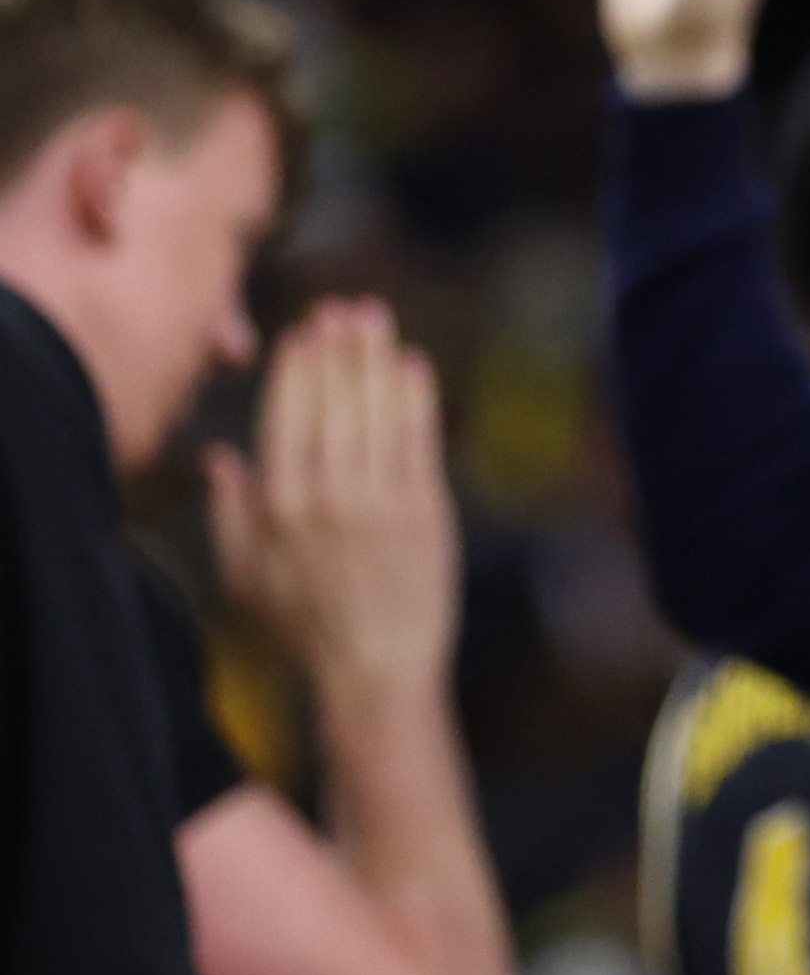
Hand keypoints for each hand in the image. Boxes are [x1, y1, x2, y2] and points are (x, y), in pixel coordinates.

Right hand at [209, 300, 456, 698]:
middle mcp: (327, 497)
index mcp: (277, 508)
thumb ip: (231, 511)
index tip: (304, 331)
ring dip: (376, 358)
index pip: (286, 419)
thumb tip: (218, 457)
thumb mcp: (245, 574)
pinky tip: (413, 365)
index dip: (297, 370)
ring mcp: (380, 500)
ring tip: (376, 318)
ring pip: (377, 411)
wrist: (374, 666)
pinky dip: (416, 398)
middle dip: (339, 349)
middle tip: (345, 307)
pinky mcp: (425, 510)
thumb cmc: (304, 624)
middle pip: (333, 403)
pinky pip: (419, 439)